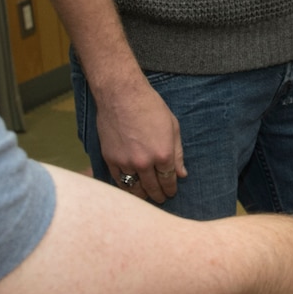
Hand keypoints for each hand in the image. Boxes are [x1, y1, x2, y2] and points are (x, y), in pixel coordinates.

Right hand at [93, 74, 185, 201]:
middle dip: (159, 195)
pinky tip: (131, 188)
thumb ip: (178, 153)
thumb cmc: (149, 106)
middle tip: (161, 199)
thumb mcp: (172, 126)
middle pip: (153, 188)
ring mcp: (125, 162)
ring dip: (142, 195)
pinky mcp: (110, 159)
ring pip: (135, 188)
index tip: (172, 192)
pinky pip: (119, 181)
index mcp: (163, 154)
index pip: (169, 180)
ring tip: (146, 197)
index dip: (171, 188)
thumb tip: (182, 173)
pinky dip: (126, 187)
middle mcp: (144, 162)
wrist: (121, 94)